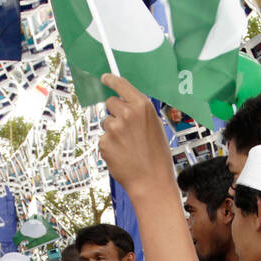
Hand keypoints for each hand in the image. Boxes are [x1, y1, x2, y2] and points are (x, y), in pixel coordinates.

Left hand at [98, 74, 177, 199]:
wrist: (151, 181)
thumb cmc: (157, 156)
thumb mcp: (154, 126)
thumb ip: (138, 113)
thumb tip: (122, 105)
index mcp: (142, 106)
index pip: (121, 85)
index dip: (110, 81)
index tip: (104, 78)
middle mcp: (126, 113)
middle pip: (110, 103)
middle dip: (115, 113)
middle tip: (126, 130)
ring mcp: (113, 128)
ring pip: (105, 122)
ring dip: (112, 131)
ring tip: (127, 146)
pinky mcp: (104, 142)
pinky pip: (103, 139)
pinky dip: (110, 146)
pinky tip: (122, 155)